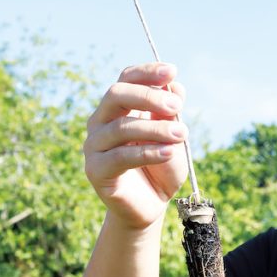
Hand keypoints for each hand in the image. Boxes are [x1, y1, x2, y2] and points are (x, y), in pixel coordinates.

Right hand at [83, 63, 188, 228]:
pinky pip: (121, 156)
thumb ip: (170, 113)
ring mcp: (94, 145)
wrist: (151, 205)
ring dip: (155, 129)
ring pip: (121, 127)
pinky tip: (169, 152)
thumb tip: (175, 86)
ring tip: (182, 134)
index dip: (147, 73)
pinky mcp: (96, 170)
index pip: (126, 79)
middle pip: (116, 95)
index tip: (171, 71)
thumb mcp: (172, 137)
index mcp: (118, 108)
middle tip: (177, 107)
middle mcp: (101, 122)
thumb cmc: (161, 167)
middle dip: (148, 96)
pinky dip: (148, 152)